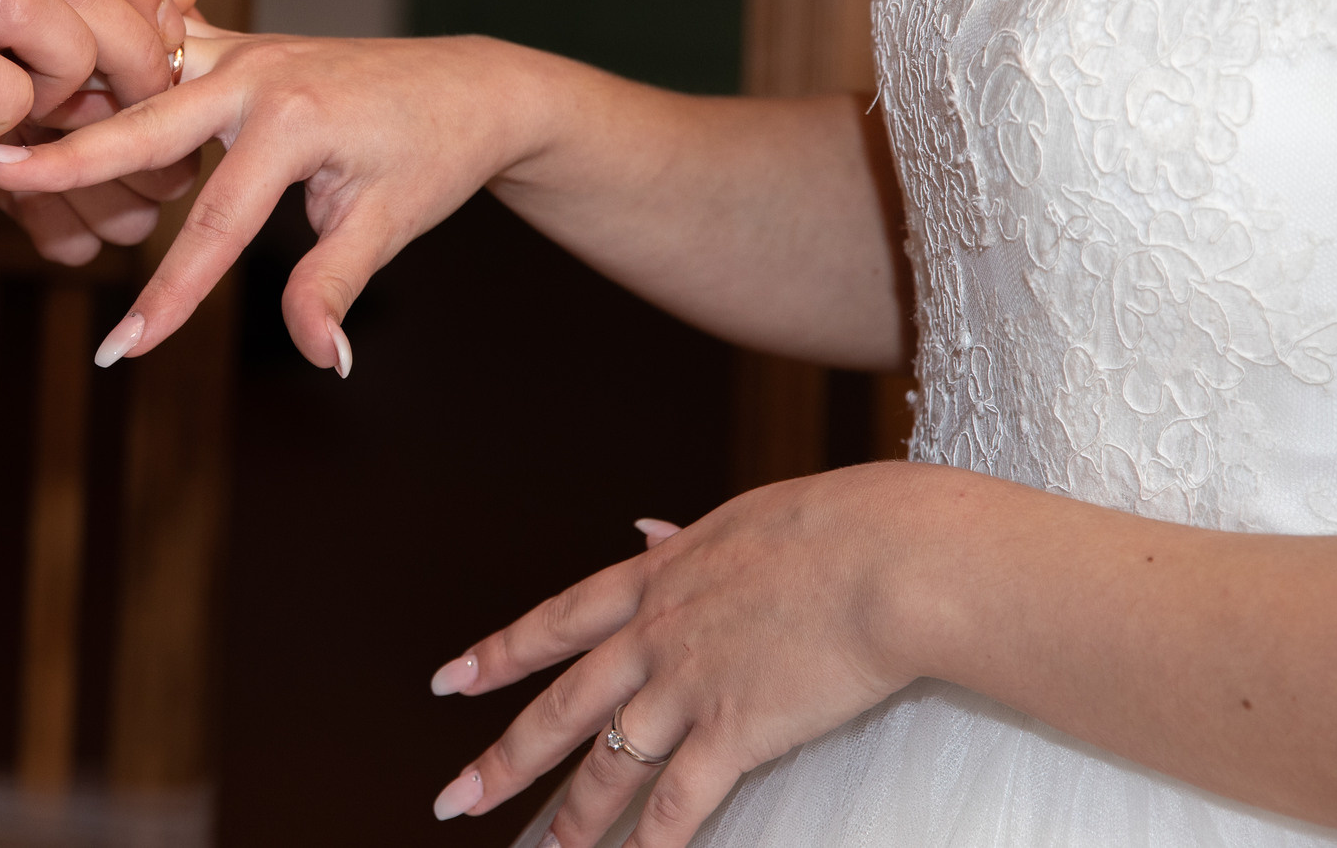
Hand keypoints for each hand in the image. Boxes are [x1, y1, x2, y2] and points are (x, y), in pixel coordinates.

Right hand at [0, 29, 553, 370]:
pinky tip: (41, 90)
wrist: (466, 86)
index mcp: (292, 118)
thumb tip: (321, 359)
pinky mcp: (230, 48)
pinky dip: (101, 75)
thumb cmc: (431, 155)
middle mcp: (253, 71)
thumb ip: (336, 286)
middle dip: (65, 157)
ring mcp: (236, 50)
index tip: (120, 351)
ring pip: (136, 76)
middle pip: (140, 124)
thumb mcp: (389, 223)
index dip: (167, 296)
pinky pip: (151, 58)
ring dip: (71, 102)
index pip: (212, 225)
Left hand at [426, 464, 938, 847]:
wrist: (884, 560)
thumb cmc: (837, 527)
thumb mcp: (740, 520)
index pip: (556, 623)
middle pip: (561, 707)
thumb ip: (685, 540)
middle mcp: (654, 636)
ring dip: (573, 818)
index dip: (499, 655)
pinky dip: (650, 842)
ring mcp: (687, 686)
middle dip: (503, 758)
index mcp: (655, 580)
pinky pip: (678, 803)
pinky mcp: (733, 731)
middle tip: (454, 797)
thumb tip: (645, 530)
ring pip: (609, 764)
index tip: (452, 680)